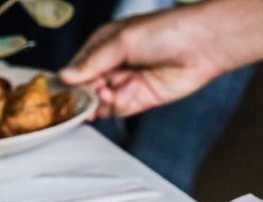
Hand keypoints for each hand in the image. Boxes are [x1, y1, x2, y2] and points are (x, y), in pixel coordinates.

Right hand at [58, 0, 262, 117]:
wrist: (203, 45)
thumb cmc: (166, 31)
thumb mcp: (122, 40)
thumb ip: (94, 61)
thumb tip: (66, 77)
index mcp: (104, 44)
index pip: (77, 66)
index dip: (68, 79)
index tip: (59, 90)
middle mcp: (114, 65)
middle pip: (86, 87)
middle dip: (82, 94)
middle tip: (79, 98)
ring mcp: (127, 83)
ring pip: (100, 101)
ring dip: (96, 102)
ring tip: (101, 95)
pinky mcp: (141, 99)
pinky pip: (118, 109)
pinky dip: (112, 108)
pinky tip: (113, 99)